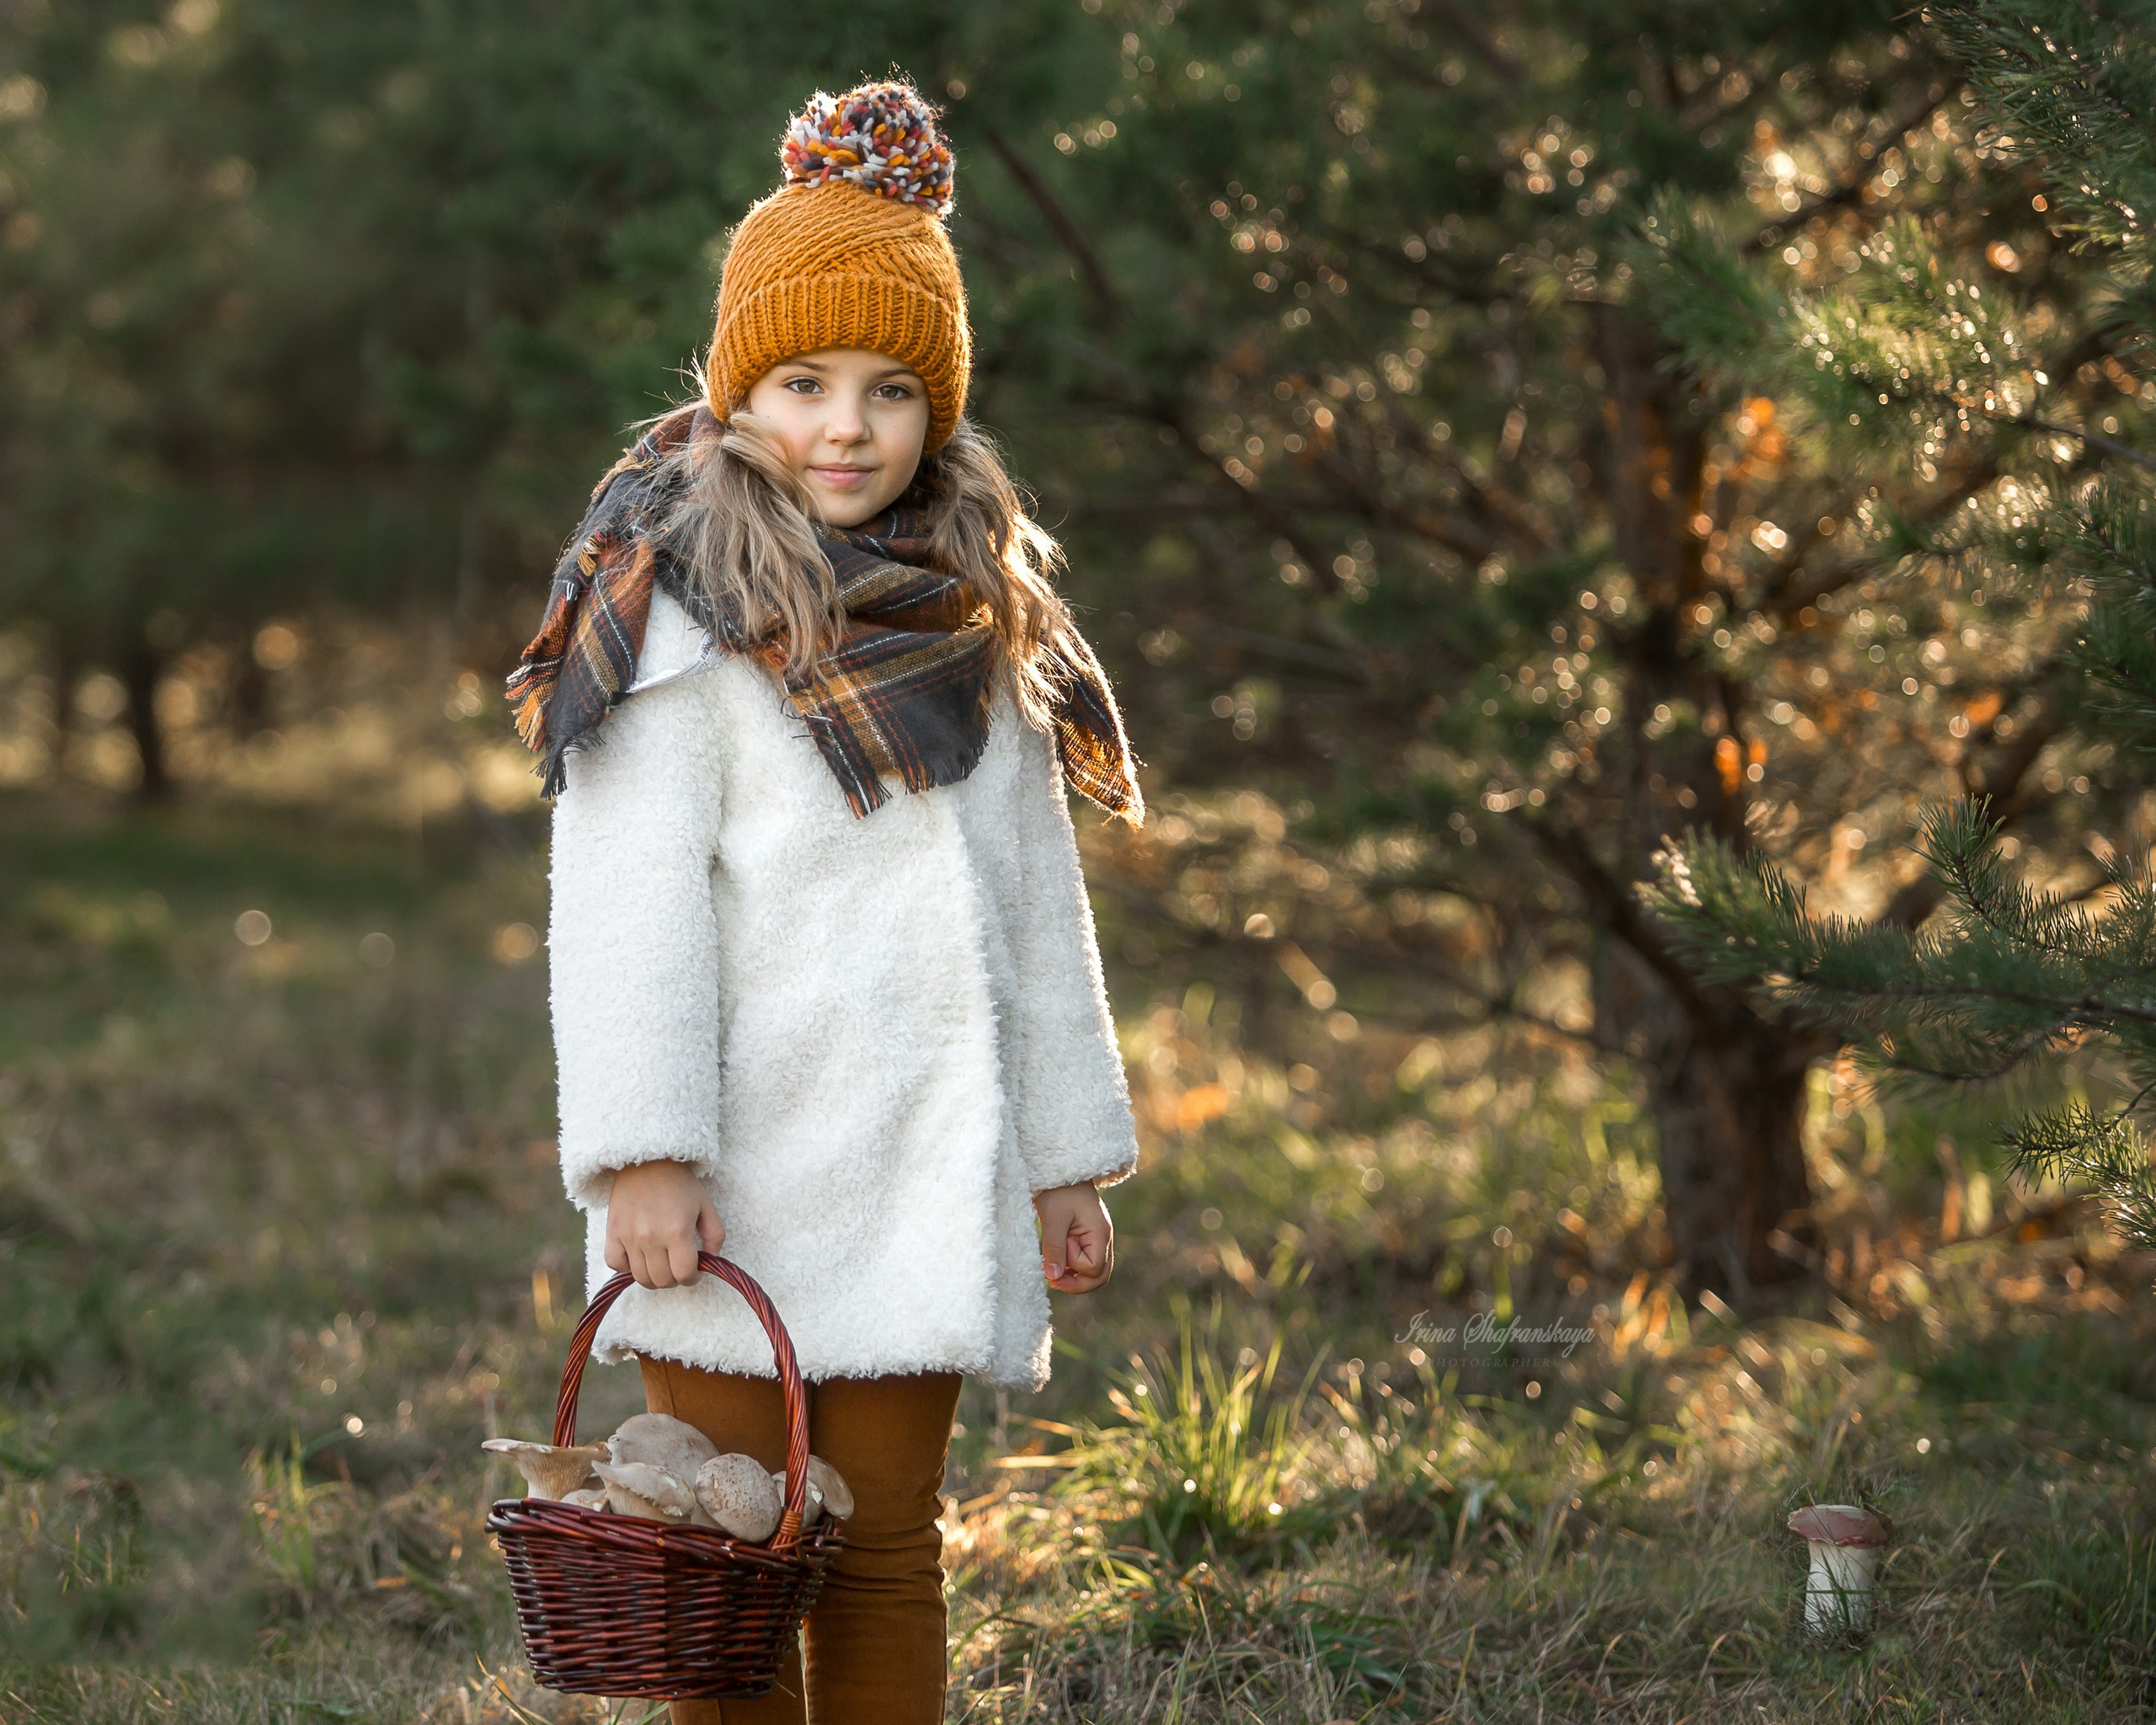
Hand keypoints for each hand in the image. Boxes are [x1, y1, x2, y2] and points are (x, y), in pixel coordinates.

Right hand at [605, 1160, 724, 1289]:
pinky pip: (615, 1264)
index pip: (684, 1275)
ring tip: (661, 1263)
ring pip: (641, 1277)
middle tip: (677, 1265)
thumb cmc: (680, 1183)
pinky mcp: (612, 1232)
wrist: (648, 1160)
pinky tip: (638, 1256)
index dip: (693, 1278)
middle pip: (662, 1281)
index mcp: (678, 1232)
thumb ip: (715, 1236)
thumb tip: (710, 1261)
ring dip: (653, 1276)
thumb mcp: (706, 1206)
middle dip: (675, 1279)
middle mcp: (652, 1238)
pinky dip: (627, 1267)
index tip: (693, 1270)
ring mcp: (629, 1237)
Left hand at [1034, 1180, 1112, 1294]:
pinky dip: (1073, 1267)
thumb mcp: (1053, 1219)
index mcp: (1100, 1233)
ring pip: (1095, 1272)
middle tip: (1053, 1280)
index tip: (1061, 1245)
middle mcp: (1103, 1239)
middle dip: (1077, 1283)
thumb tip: (1053, 1278)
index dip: (1074, 1265)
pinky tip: (1057, 1261)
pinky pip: (1087, 1261)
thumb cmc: (1058, 1190)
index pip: (1094, 1268)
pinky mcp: (1088, 1237)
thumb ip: (1054, 1248)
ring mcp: (1097, 1239)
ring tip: (1053, 1270)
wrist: (1060, 1169)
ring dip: (1075, 1277)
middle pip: (1100, 1277)